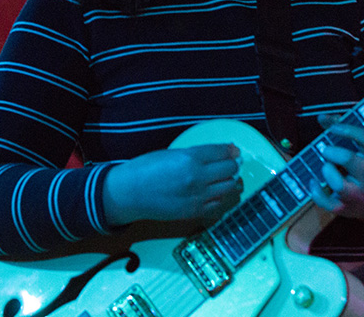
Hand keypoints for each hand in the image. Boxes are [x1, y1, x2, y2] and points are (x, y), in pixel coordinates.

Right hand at [103, 144, 241, 225]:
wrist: (130, 193)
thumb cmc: (146, 168)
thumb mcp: (171, 153)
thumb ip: (195, 154)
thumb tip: (217, 153)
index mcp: (190, 158)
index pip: (222, 153)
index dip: (231, 151)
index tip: (234, 151)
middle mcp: (197, 178)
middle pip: (229, 170)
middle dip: (233, 165)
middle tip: (231, 164)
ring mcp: (198, 197)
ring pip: (228, 188)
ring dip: (230, 181)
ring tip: (225, 178)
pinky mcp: (194, 212)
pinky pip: (218, 204)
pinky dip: (220, 197)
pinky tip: (215, 193)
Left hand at [307, 123, 363, 220]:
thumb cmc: (361, 167)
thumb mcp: (360, 149)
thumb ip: (342, 130)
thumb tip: (322, 117)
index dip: (347, 130)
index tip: (332, 128)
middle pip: (349, 160)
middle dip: (332, 152)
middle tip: (325, 150)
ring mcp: (357, 193)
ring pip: (340, 185)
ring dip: (327, 172)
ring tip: (326, 167)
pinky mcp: (344, 208)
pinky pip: (327, 202)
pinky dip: (316, 191)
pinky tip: (313, 182)